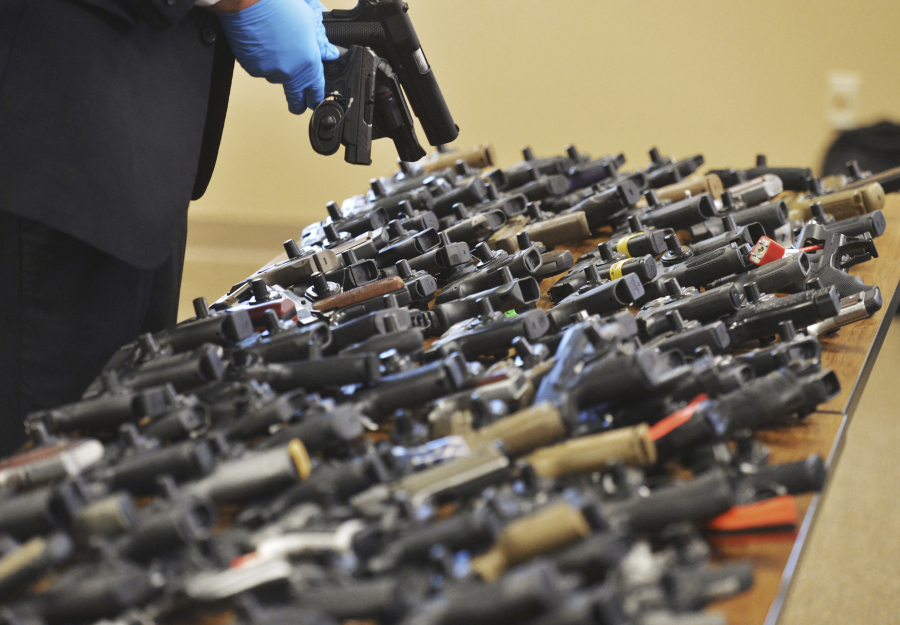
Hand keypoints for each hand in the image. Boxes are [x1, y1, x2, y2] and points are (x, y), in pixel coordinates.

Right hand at [216, 0, 338, 113]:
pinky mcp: (253, 69)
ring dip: (278, 68)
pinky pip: (260, 69)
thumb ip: (320, 41)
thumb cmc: (279, 5)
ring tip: (276, 45)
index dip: (316, 97)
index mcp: (309, 62)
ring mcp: (271, 72)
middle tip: (298, 106)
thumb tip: (330, 51)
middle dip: (298, 103)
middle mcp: (291, 72)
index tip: (315, 102)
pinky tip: (263, 44)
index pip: (316, 89)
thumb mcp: (309, 19)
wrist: (250, 1)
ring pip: (276, 77)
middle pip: (295, 96)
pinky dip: (262, 61)